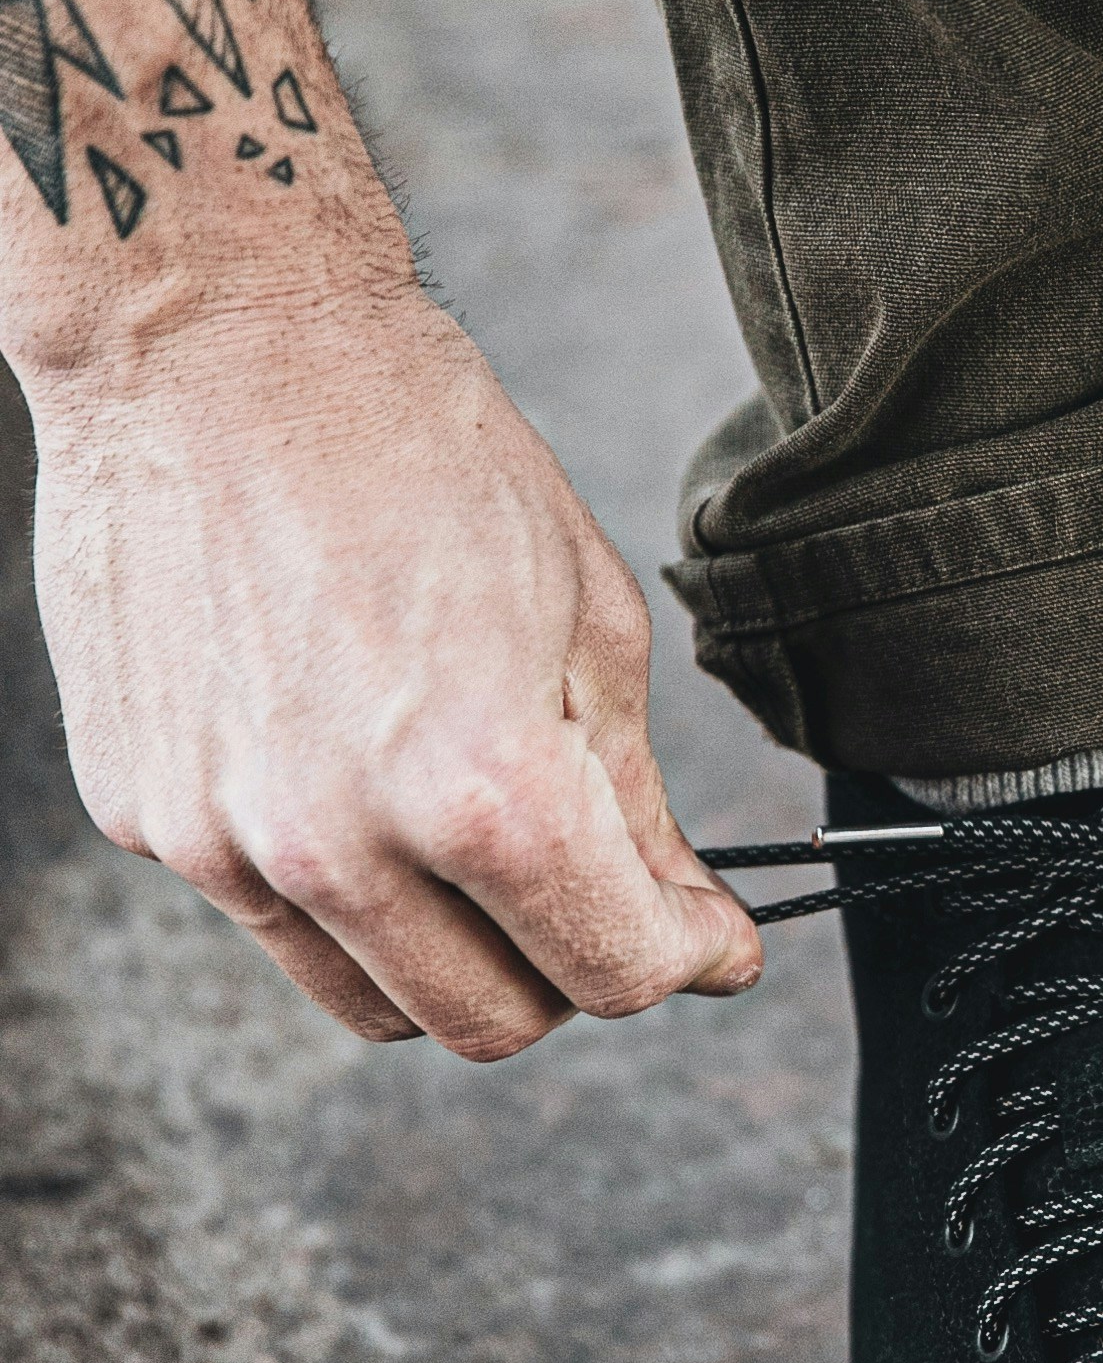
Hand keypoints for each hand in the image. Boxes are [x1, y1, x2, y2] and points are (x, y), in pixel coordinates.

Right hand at [2, 0, 757, 1053]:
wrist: (214, 339)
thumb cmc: (416, 445)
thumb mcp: (589, 619)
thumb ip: (636, 806)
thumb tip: (687, 930)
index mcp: (480, 793)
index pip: (612, 977)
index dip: (681, 959)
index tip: (699, 933)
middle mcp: (340, 845)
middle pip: (491, 1024)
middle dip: (566, 973)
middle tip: (591, 886)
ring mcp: (222, 841)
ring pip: (372, 998)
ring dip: (448, 952)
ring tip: (467, 831)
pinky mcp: (143, 815)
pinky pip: (268, 912)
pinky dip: (331, 879)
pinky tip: (346, 757)